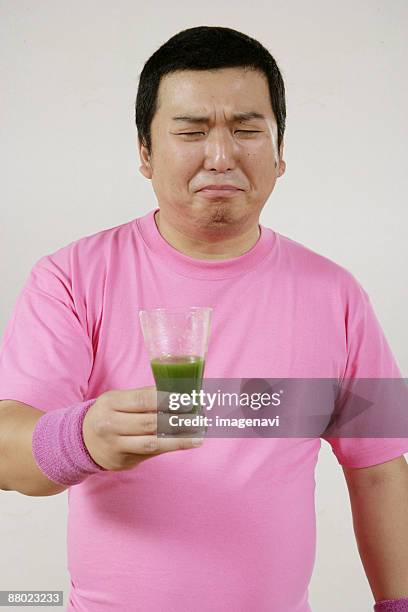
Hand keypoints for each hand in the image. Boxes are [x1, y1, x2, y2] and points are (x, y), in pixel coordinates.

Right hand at [82, 386, 202, 471]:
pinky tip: (187, 442)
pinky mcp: (123, 461)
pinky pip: (151, 453)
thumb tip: (177, 393)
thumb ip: (143, 396)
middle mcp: (111, 425)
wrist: (81, 441)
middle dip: (177, 419)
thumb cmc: (108, 414)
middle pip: (150, 422)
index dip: (167, 399)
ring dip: (179, 438)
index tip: (188, 399)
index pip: (143, 400)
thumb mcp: (118, 399)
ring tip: (199, 435)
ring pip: (152, 442)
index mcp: (111, 403)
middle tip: (200, 416)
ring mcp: (116, 445)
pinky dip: (171, 447)